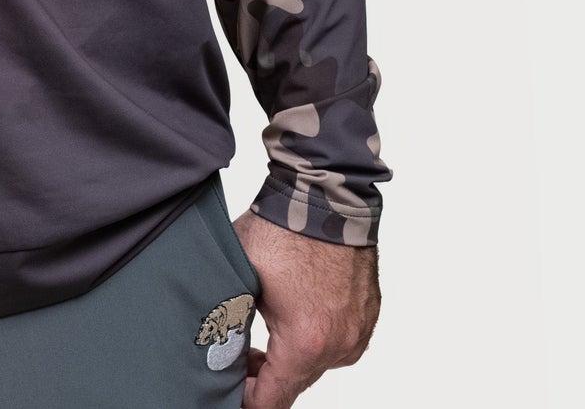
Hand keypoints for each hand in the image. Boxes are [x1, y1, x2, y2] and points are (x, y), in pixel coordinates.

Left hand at [233, 213, 379, 408]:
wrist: (324, 196)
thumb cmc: (281, 231)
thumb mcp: (239, 280)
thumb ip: (229, 325)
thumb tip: (217, 353)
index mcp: (305, 341)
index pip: (274, 399)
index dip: (247, 399)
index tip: (230, 391)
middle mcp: (339, 344)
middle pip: (297, 383)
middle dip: (266, 376)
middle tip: (239, 357)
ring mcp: (358, 330)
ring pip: (319, 364)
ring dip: (292, 356)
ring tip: (265, 334)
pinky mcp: (368, 315)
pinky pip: (339, 342)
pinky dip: (317, 338)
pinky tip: (296, 316)